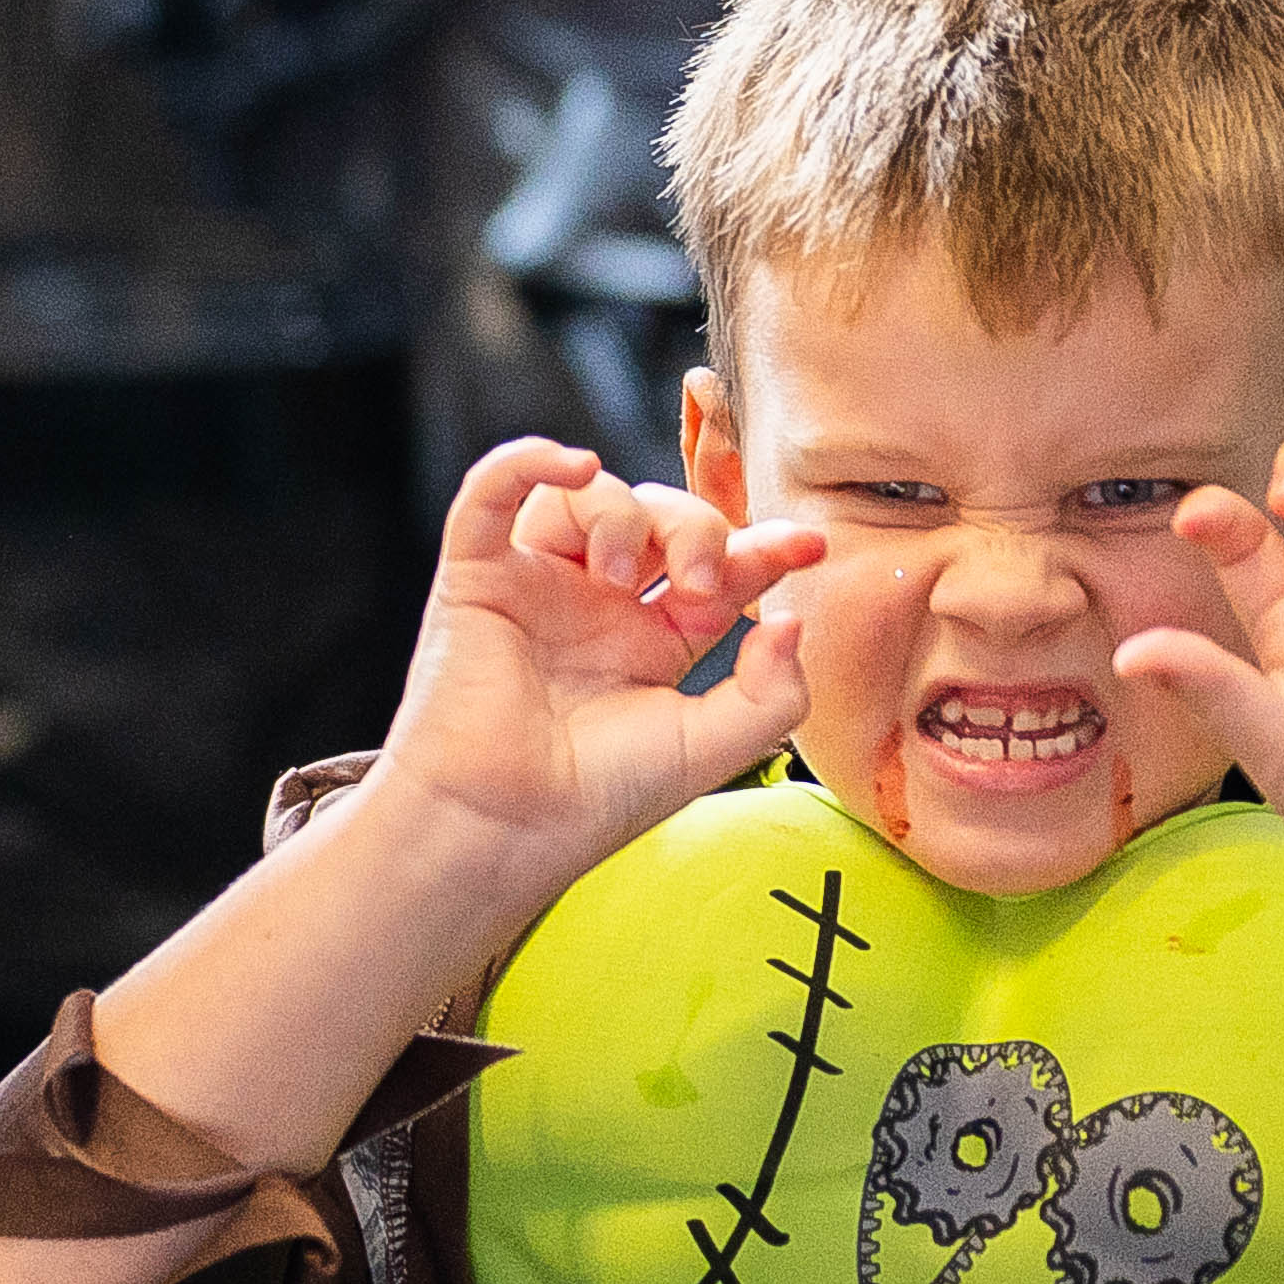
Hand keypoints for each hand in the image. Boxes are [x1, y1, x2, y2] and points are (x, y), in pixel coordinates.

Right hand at [374, 440, 824, 887]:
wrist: (506, 823)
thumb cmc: (597, 797)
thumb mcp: (711, 748)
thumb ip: (771, 693)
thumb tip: (789, 619)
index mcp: (652, 640)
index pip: (717, 567)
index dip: (765, 547)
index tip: (807, 549)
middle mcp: (595, 602)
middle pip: (659, 517)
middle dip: (695, 530)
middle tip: (697, 584)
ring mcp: (535, 585)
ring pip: (584, 498)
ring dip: (622, 515)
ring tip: (623, 575)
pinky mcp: (476, 577)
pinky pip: (491, 494)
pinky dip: (527, 460)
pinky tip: (577, 466)